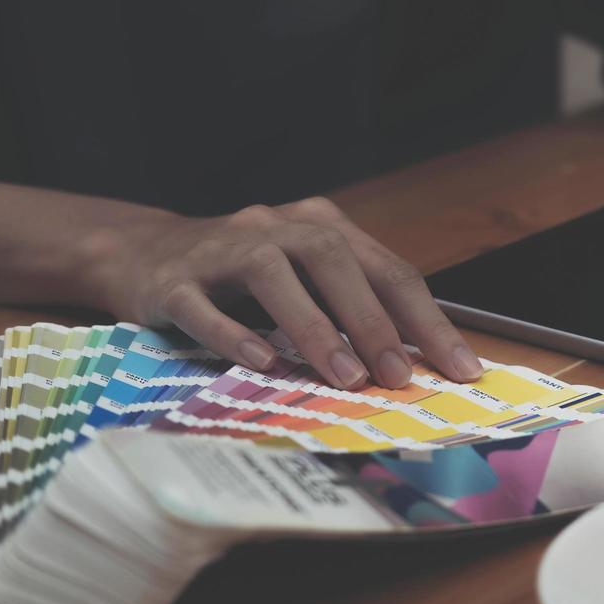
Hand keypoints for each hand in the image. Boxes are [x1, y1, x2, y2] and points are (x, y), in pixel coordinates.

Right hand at [84, 197, 482, 389]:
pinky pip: (202, 305)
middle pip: (333, 261)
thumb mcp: (306, 281)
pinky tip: (263, 362)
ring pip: (272, 275)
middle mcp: (275, 227)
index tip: (461, 369)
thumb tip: (417, 365)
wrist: (142, 253)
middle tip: (399, 376)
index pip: (388, 270)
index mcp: (320, 226)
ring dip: (314, 327)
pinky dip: (234, 333)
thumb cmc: (243, 279)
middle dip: (372, 322)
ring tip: (344, 377)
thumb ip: (355, 309)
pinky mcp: (172, 281)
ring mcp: (221, 249)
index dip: (427, 320)